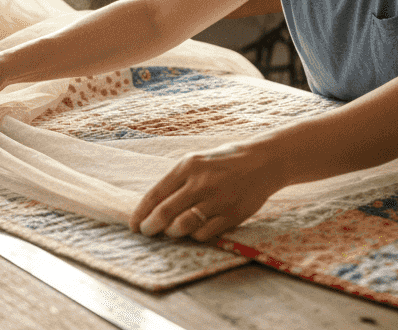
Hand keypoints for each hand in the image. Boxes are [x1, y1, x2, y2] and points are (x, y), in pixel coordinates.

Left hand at [130, 141, 285, 241]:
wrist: (263, 162)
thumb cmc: (223, 163)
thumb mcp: (197, 161)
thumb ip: (176, 182)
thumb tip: (151, 208)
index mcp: (188, 166)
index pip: (155, 194)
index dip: (141, 213)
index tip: (135, 225)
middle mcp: (201, 182)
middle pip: (165, 213)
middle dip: (151, 227)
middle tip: (148, 232)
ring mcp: (218, 200)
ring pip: (182, 226)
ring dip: (172, 232)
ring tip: (172, 231)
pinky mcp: (232, 215)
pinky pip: (204, 233)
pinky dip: (195, 235)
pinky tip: (195, 230)